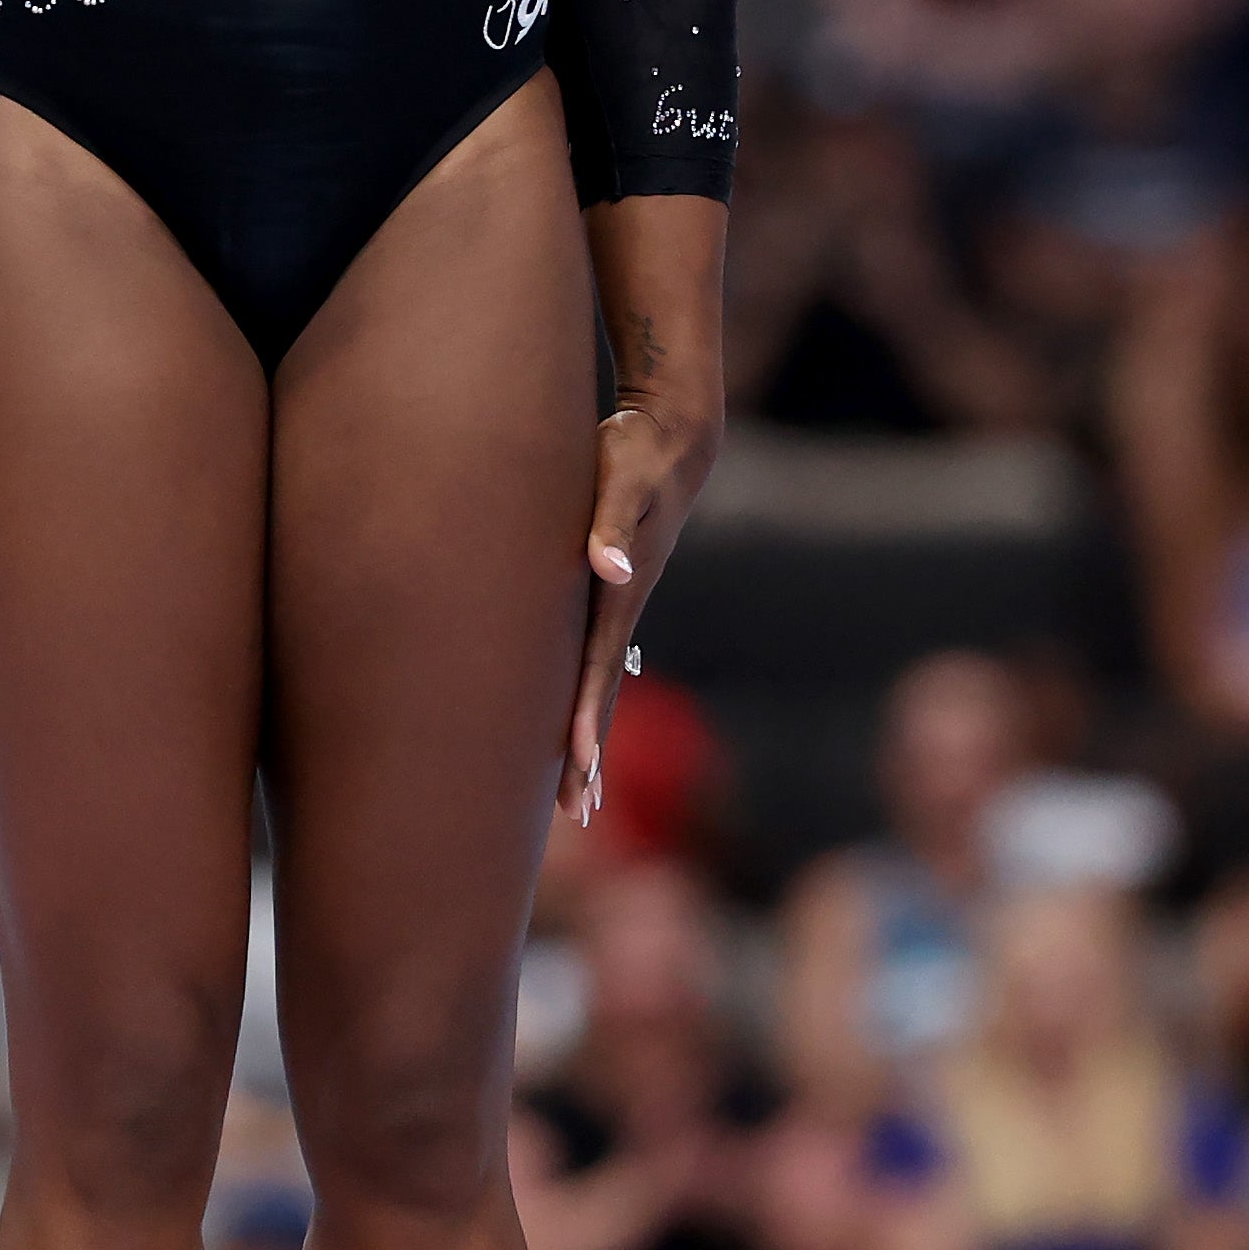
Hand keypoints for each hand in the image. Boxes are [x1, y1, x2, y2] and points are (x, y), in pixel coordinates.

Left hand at [566, 387, 719, 827]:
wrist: (672, 437)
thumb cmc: (637, 453)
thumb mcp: (621, 482)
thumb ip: (610, 523)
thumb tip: (608, 567)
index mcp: (619, 594)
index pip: (596, 670)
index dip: (585, 720)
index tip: (578, 770)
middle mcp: (620, 607)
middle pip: (601, 692)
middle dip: (589, 752)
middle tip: (576, 812)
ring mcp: (618, 602)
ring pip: (600, 681)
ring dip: (590, 734)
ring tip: (579, 791)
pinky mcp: (611, 589)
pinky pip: (594, 655)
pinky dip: (587, 694)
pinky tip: (579, 716)